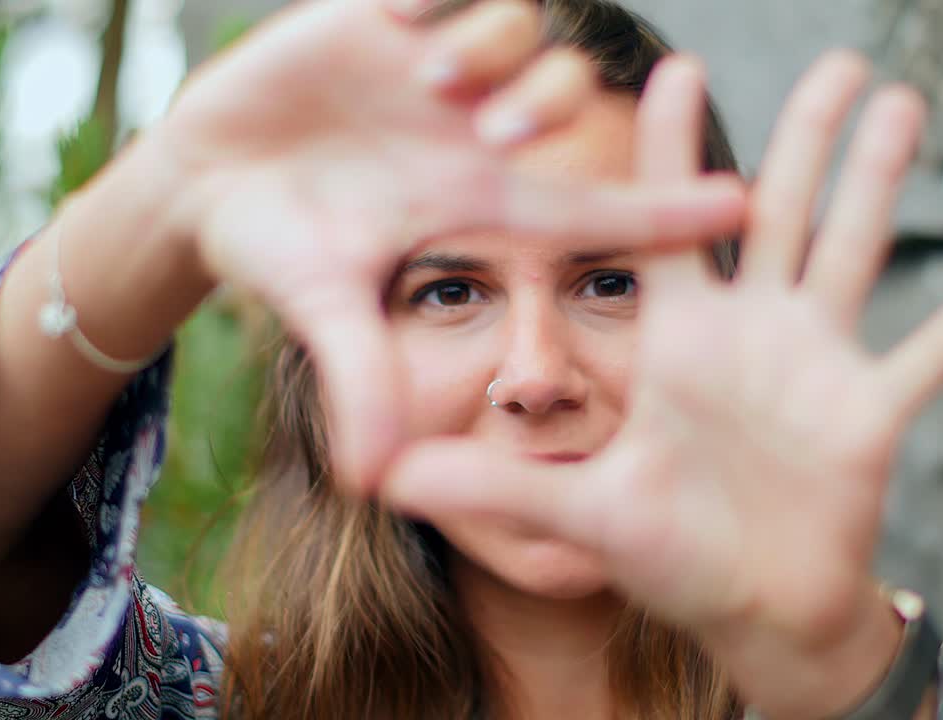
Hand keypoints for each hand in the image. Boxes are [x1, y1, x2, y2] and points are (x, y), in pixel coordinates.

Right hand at [142, 0, 745, 490]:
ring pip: (523, 26)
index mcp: (479, 201)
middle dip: (549, 105)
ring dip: (495, 45)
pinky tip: (395, 16)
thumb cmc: (275, 250)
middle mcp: (473, 131)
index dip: (664, 210)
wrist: (204, 183)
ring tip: (430, 76)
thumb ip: (359, 383)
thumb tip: (373, 486)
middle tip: (494, 131)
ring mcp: (436, 69)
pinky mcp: (387, 14)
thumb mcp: (322, 312)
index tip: (737, 209)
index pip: (591, 207)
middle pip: (565, 96)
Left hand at [380, 51, 942, 715]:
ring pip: (851, 252)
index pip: (667, 227)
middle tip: (833, 59)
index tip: (667, 68)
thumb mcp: (578, 509)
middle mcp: (749, 334)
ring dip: (878, 183)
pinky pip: (933, 353)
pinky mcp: (870, 414)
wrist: (747, 607)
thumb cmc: (667, 550)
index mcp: (678, 340)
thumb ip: (492, 483)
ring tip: (901, 105)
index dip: (666, 153)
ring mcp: (816, 365)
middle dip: (801, 138)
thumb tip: (383, 474)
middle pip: (775, 212)